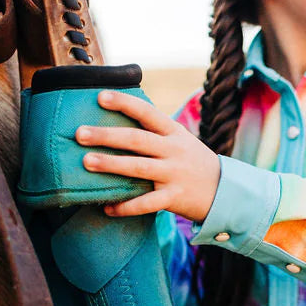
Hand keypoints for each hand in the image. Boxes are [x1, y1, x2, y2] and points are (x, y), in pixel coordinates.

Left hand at [74, 91, 220, 221]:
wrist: (225, 191)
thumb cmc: (192, 162)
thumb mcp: (179, 139)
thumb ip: (154, 131)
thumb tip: (117, 117)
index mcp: (173, 132)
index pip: (146, 112)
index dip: (124, 103)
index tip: (99, 96)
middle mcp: (173, 150)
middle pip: (137, 139)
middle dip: (107, 135)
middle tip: (80, 133)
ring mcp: (174, 174)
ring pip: (138, 168)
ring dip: (111, 165)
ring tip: (86, 162)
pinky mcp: (174, 198)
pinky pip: (146, 204)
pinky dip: (126, 207)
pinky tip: (107, 208)